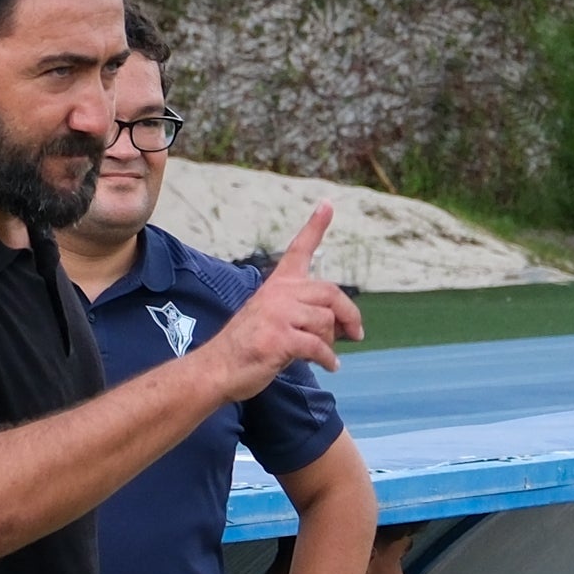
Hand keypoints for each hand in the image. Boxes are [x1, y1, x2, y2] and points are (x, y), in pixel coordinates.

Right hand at [194, 206, 363, 394]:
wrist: (217, 368)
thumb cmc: (246, 347)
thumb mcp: (271, 319)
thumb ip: (301, 313)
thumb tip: (342, 325)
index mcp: (277, 286)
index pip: (299, 250)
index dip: (315, 226)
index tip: (327, 204)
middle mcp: (278, 294)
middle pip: (330, 293)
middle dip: (349, 315)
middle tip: (356, 334)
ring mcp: (278, 314)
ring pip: (326, 321)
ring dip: (330, 342)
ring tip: (323, 354)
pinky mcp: (280, 338)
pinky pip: (318, 346)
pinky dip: (327, 359)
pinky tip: (329, 366)